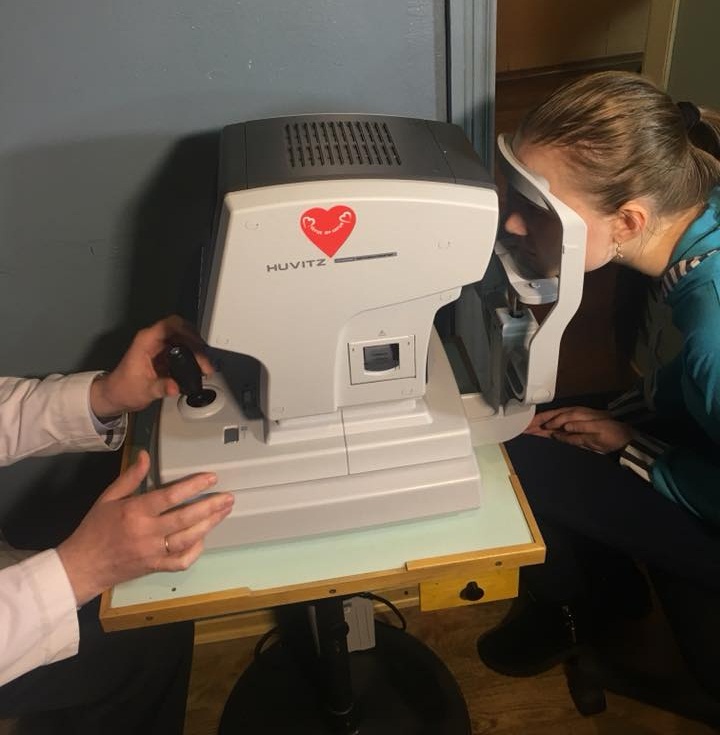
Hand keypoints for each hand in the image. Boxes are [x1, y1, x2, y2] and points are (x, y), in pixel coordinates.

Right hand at [57, 450, 233, 604]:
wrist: (82, 566)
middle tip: (229, 497)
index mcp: (135, 512)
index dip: (194, 486)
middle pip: (185, 518)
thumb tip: (145, 455)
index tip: (212, 478)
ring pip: (188, 539)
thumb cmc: (95, 529)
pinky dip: (195, 551)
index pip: (170, 496)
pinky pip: (180, 561)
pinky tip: (203, 539)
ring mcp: (153, 552)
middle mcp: (147, 532)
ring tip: (223, 512)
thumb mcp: (108, 498)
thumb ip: (130, 477)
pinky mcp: (155, 567)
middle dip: (211, 506)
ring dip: (209, 525)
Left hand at [90, 315, 212, 418]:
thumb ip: (161, 387)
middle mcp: (153, 340)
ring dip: (196, 351)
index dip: (187, 331)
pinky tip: (197, 369)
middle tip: (205, 360)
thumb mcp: (144, 390)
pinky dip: (192, 357)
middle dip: (196, 344)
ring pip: (183, 340)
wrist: (116, 395)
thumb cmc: (124, 389)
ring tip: (204, 366)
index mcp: (146, 341)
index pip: (170, 325)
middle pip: (181, 331)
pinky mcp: (164, 356)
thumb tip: (175, 387)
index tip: (198, 345)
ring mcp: (159, 347)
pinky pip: (182, 350)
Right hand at [525, 406, 633, 453]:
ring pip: (552, 422)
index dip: (542, 423)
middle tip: (521, 428)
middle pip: (550, 418)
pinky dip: (548, 429)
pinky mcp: (575, 429)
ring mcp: (573, 422)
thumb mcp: (596, 432)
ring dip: (539, 426)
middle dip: (536, 423)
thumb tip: (561, 428)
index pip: (555, 419)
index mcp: (577, 415)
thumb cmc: (611, 434)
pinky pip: (558, 428)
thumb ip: (578, 430)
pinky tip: (541, 433)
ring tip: (526, 430)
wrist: (625, 438)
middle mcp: (573, 416)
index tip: (529, 428)